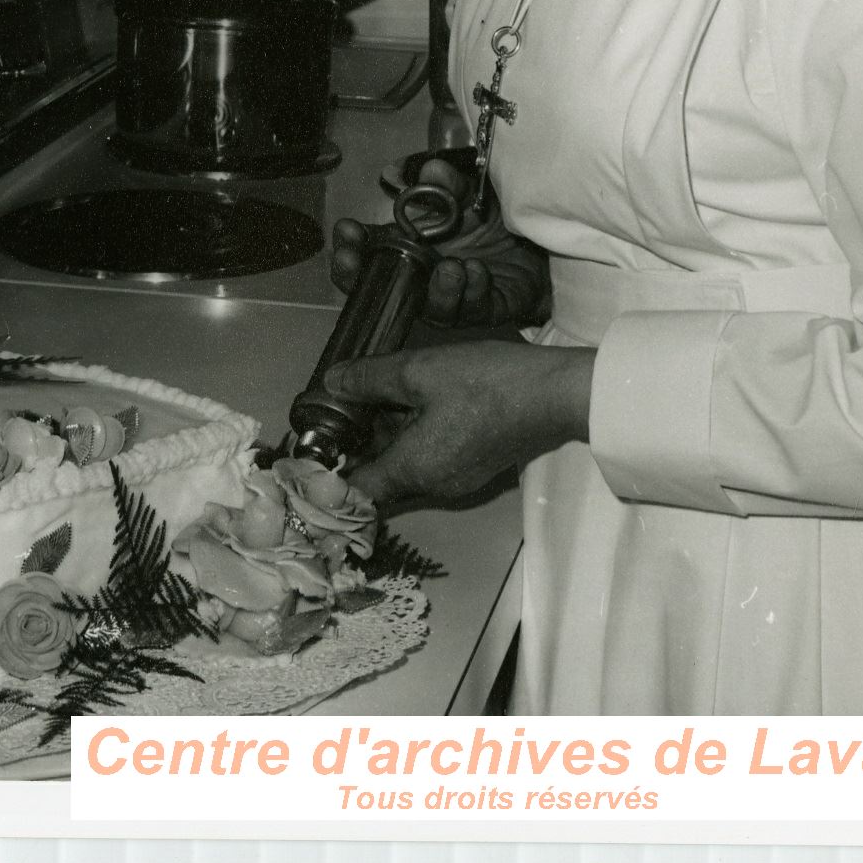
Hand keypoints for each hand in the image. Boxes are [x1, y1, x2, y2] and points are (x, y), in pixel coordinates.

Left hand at [325, 339, 595, 508]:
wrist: (553, 392)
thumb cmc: (484, 382)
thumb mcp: (419, 370)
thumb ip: (369, 379)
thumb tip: (330, 384)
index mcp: (414, 470)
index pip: (357, 492)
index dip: (327, 476)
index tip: (309, 451)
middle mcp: (433, 485)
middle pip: (380, 477)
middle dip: (355, 447)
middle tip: (334, 411)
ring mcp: (458, 478)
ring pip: (405, 465)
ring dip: (383, 437)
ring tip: (365, 396)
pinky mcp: (474, 464)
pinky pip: (429, 458)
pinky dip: (410, 436)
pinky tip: (407, 400)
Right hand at [329, 159, 550, 329]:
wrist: (539, 243)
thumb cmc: (492, 218)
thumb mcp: (470, 193)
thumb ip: (451, 184)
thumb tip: (431, 170)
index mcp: (412, 246)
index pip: (370, 250)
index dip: (350, 245)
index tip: (344, 230)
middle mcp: (424, 276)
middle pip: (381, 287)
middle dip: (360, 277)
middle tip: (353, 262)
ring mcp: (452, 297)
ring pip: (431, 308)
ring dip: (437, 290)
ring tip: (450, 269)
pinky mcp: (484, 311)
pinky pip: (472, 309)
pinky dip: (473, 292)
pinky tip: (479, 274)